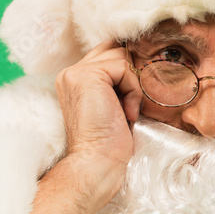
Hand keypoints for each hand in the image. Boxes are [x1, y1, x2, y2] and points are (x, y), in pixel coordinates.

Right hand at [35, 40, 141, 213]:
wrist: (99, 163)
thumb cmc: (111, 142)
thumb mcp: (116, 104)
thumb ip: (118, 82)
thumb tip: (143, 63)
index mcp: (75, 79)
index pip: (108, 53)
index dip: (129, 67)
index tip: (139, 90)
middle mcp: (71, 72)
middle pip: (116, 50)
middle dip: (133, 73)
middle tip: (135, 102)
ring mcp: (76, 72)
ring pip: (122, 58)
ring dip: (134, 85)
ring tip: (127, 111)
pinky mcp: (87, 76)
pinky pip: (125, 68)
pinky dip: (133, 90)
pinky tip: (126, 113)